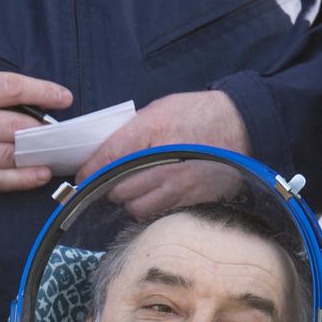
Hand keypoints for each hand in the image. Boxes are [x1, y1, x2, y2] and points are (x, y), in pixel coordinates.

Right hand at [0, 69, 71, 189]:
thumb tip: (26, 103)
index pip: (10, 89)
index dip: (42, 92)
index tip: (64, 97)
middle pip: (14, 127)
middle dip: (43, 130)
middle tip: (61, 131)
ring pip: (9, 155)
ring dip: (38, 156)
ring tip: (55, 152)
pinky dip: (23, 179)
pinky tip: (40, 174)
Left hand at [75, 91, 250, 216]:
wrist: (240, 125)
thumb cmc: (197, 113)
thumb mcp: (161, 109)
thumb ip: (133, 131)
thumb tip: (107, 151)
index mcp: (151, 131)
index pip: (109, 157)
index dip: (90, 170)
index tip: (81, 176)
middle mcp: (163, 162)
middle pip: (118, 188)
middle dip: (109, 186)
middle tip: (109, 181)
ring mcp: (178, 184)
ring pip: (135, 207)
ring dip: (128, 201)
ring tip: (132, 189)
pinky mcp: (190, 199)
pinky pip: (157, 212)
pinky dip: (148, 207)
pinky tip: (152, 196)